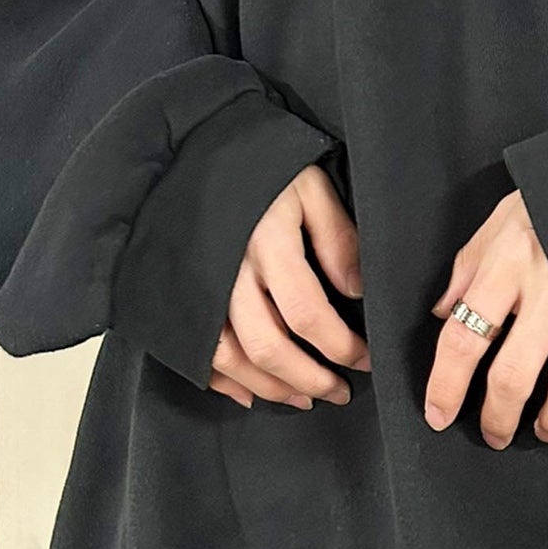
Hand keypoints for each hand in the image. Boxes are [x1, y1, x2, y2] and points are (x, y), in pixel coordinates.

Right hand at [209, 162, 370, 409]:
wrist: (200, 150)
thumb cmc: (265, 165)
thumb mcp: (311, 186)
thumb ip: (337, 238)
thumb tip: (357, 291)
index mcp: (266, 242)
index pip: (308, 313)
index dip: (341, 346)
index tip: (367, 359)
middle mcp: (228, 271)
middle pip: (267, 346)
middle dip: (309, 378)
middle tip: (339, 392)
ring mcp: (199, 286)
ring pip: (229, 357)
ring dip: (269, 386)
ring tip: (303, 398)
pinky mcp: (180, 293)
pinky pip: (196, 350)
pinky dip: (221, 380)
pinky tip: (248, 394)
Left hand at [426, 190, 547, 449]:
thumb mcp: (502, 217)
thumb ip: (469, 265)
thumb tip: (441, 312)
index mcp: (507, 267)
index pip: (462, 339)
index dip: (445, 386)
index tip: (438, 414)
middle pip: (512, 378)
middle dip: (497, 418)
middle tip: (493, 434)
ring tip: (543, 431)